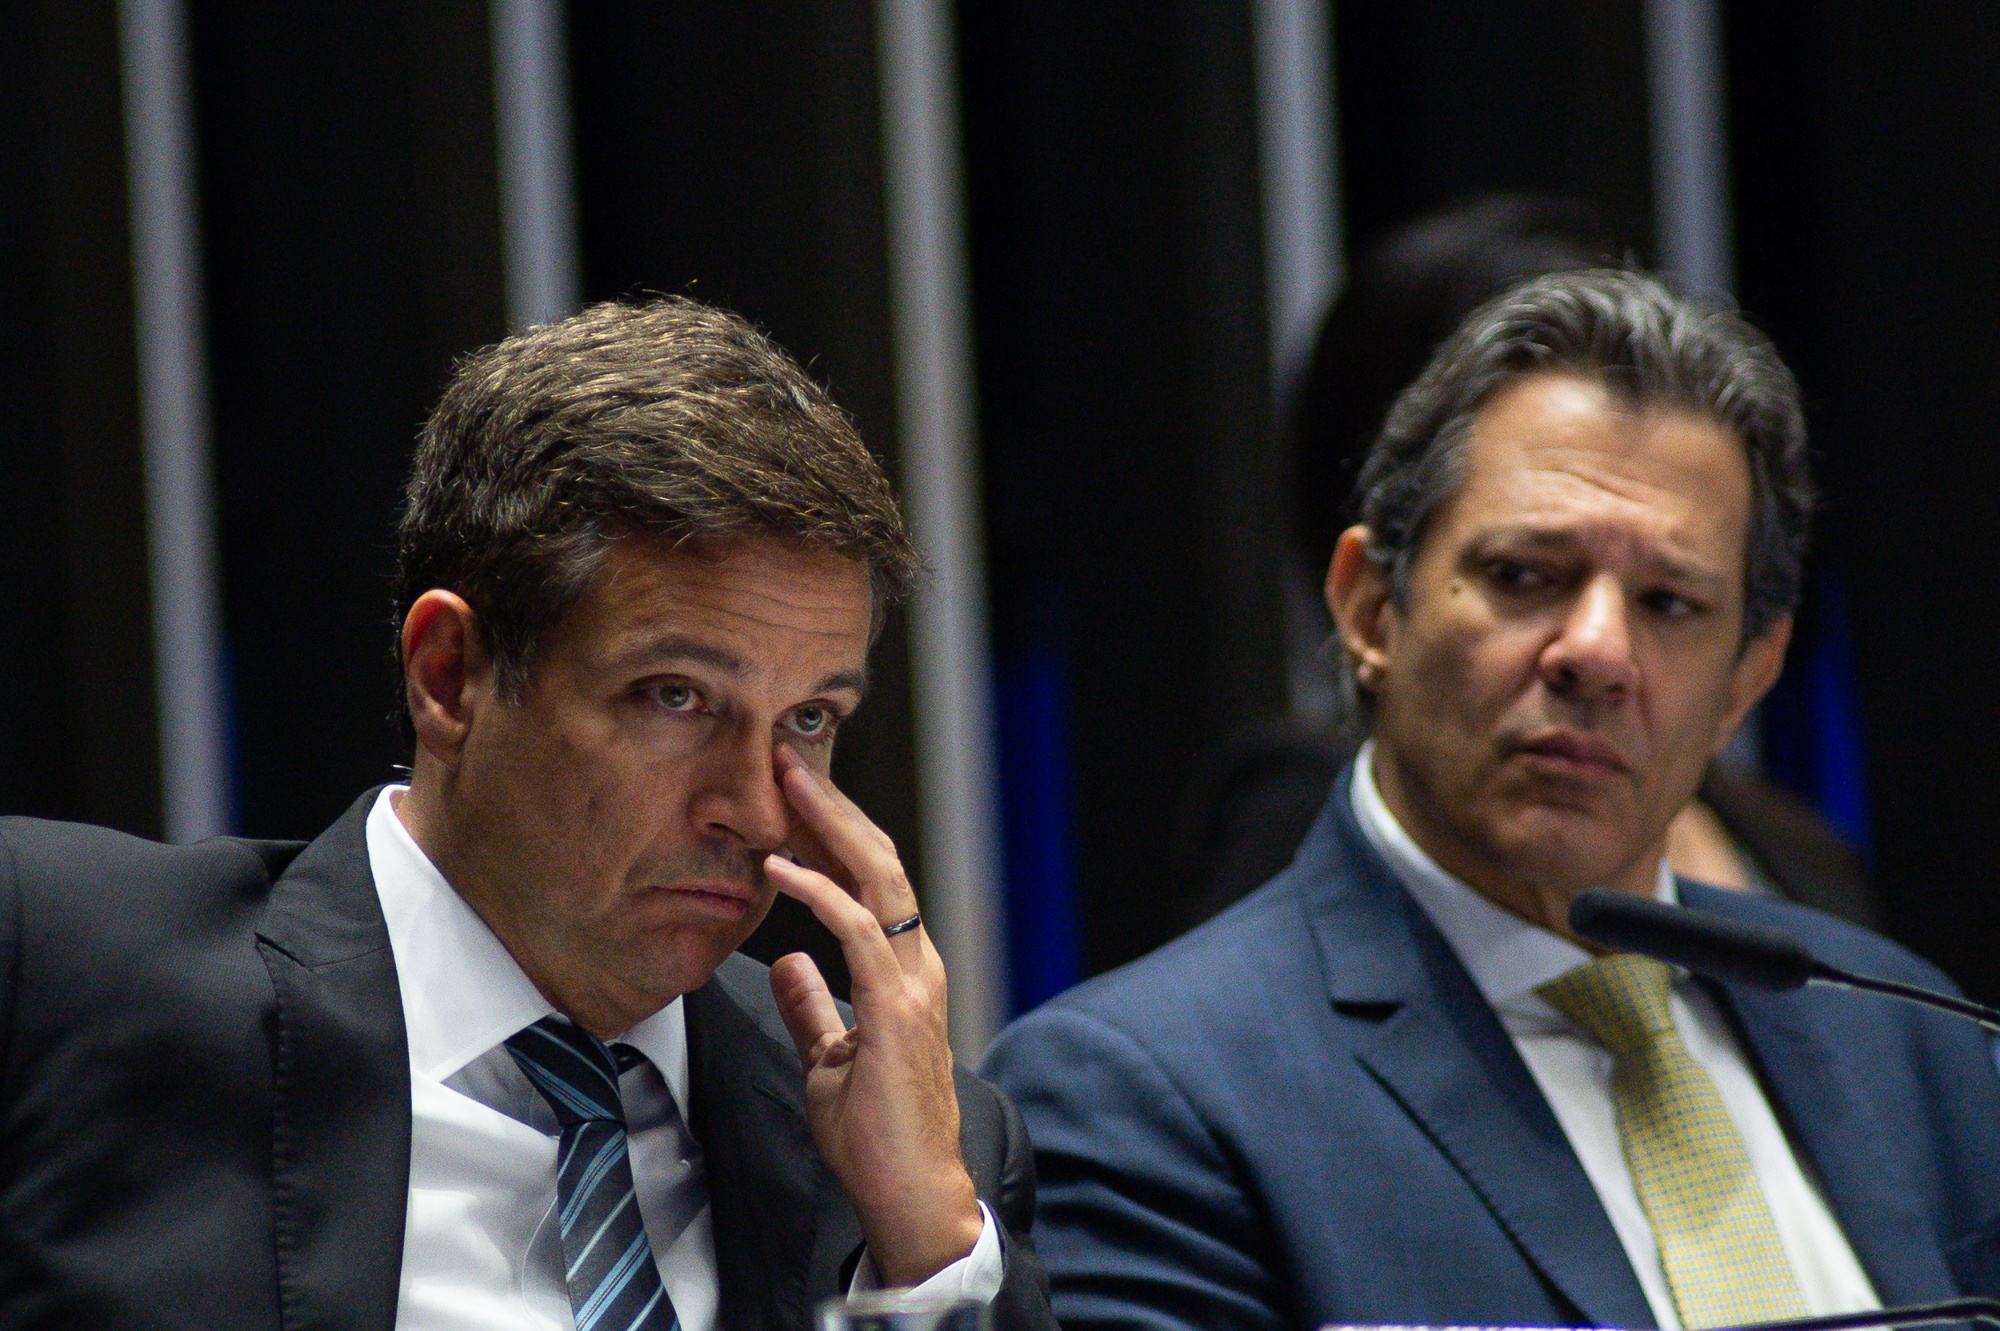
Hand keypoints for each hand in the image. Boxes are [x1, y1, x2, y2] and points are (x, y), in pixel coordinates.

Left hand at [762, 747, 983, 1287]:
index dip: (836, 835)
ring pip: (878, 880)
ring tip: (786, 782)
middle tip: (790, 759)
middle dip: (835, 807)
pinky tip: (778, 868)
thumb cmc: (877, 1137)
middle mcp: (918, 967)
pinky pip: (858, 933)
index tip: (793, 797)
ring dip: (829, 826)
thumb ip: (815, 1008)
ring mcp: (912, 985)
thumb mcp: (831, 1060)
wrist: (911, 1194)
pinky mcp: (895, 1010)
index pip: (874, 885)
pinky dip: (818, 893)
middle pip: (881, 863)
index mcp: (906, 975)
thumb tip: (789, 964)